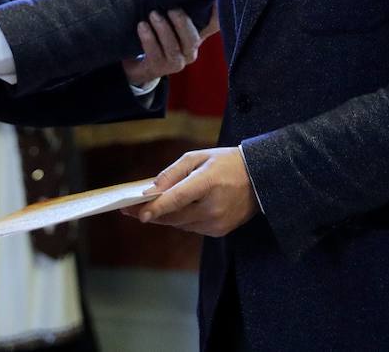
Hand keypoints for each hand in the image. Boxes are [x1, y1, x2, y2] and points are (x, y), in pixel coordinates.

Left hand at [122, 6, 213, 85]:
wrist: (140, 60)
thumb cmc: (159, 31)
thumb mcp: (171, 16)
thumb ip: (183, 0)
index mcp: (198, 35)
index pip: (214, 24)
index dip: (217, 14)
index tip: (215, 0)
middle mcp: (191, 51)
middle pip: (193, 39)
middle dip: (182, 23)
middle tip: (171, 8)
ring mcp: (176, 63)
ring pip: (174, 47)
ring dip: (163, 29)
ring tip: (152, 14)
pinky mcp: (159, 68)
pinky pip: (155, 54)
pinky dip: (148, 39)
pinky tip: (142, 26)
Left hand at [122, 147, 257, 236]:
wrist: (260, 179)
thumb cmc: (225, 163)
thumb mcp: (199, 157)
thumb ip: (173, 172)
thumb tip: (152, 188)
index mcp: (208, 183)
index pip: (178, 199)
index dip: (157, 207)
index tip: (138, 213)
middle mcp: (213, 207)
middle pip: (174, 215)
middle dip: (151, 213)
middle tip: (128, 209)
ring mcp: (217, 222)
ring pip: (180, 224)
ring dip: (165, 216)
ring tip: (148, 207)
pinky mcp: (219, 231)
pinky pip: (191, 227)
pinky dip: (182, 219)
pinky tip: (178, 209)